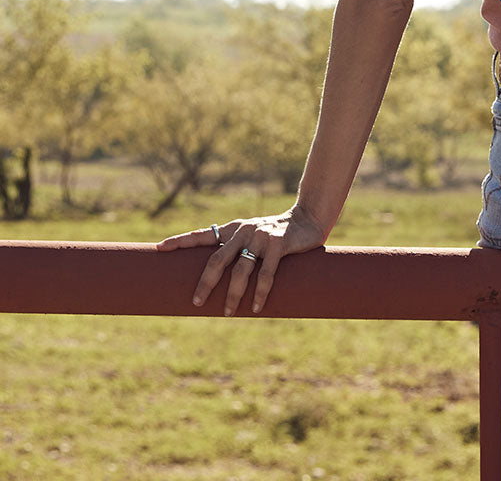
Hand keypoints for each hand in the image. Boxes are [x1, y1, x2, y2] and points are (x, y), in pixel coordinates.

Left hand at [157, 205, 326, 316]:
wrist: (309, 219)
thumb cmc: (278, 233)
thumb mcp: (254, 236)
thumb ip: (239, 250)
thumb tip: (219, 279)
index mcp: (233, 229)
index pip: (202, 234)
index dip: (181, 241)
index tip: (160, 248)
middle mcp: (243, 231)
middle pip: (217, 259)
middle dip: (205, 283)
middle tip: (196, 302)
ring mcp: (261, 237)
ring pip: (240, 270)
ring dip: (233, 294)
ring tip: (228, 313)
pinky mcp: (278, 244)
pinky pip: (265, 273)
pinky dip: (260, 292)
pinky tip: (256, 307)